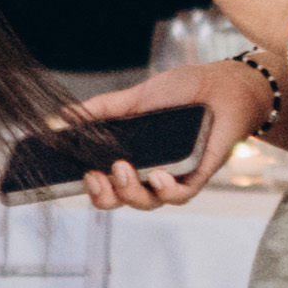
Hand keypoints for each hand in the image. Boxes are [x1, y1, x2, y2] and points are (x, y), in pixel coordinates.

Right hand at [61, 59, 275, 208]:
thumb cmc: (184, 92)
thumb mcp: (138, 97)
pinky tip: (157, 175)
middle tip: (97, 175)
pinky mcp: (198, 175)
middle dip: (105, 195)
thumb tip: (64, 115)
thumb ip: (104, 108)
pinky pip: (180, 195)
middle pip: (121, 200)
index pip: (105, 185)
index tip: (79, 174)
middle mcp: (149, 173)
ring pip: (147, 202)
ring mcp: (174, 177)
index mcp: (132, 158)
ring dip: (130, 192)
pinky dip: (166, 190)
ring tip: (122, 169)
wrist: (222, 85)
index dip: (90, 187)